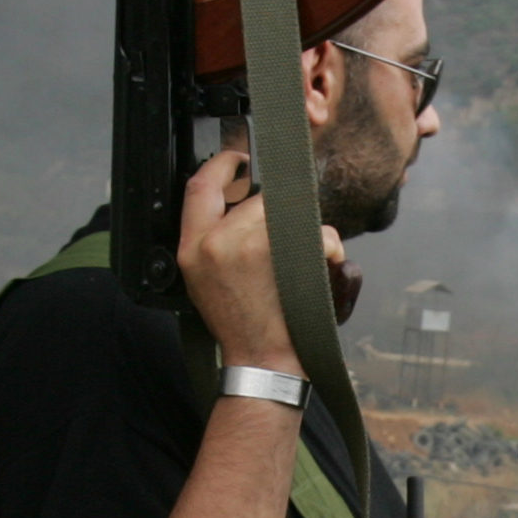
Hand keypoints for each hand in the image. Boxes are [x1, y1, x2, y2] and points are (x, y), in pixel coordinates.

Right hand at [176, 151, 343, 373]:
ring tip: (307, 255)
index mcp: (191, 246)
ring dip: (306, 228)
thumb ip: (209, 238)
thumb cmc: (237, 321)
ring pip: (286, 211)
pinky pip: (314, 230)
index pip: (198, 186)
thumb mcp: (201, 278)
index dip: (221, 165)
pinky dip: (327, 244)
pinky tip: (323, 262)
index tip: (238, 160)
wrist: (261, 357)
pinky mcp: (279, 255)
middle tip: (287, 230)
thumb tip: (235, 203)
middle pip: (252, 197)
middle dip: (277, 208)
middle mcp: (214, 242)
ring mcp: (247, 247)